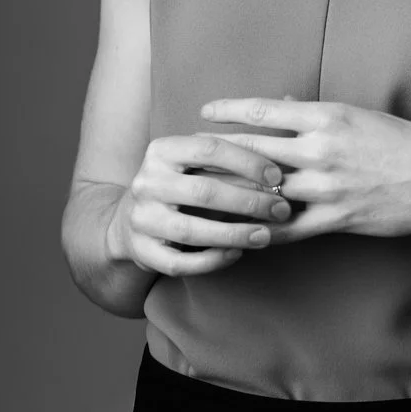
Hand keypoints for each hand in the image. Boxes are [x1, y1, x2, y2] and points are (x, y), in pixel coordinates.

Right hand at [106, 133, 293, 275]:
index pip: (209, 149)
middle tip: (282, 210)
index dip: (248, 162)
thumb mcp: (192, 163)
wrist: (128, 219)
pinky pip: (180, 262)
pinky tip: (237, 254)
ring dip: (235, 234)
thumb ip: (228, 160)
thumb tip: (282, 170)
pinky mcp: (141, 251)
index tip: (277, 177)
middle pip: (204, 192)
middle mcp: (146, 182)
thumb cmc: (178, 185)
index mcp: (161, 150)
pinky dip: (212, 261)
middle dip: (249, 202)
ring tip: (266, 236)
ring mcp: (141, 218)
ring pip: (192, 230)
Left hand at [197, 97, 410, 245]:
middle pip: (254, 150)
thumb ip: (318, 114)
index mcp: (329, 117)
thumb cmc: (407, 143)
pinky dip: (259, 229)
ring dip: (230, 193)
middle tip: (187, 153)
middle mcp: (322, 150)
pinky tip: (237, 231)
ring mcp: (326, 187)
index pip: (265, 110)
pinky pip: (286, 228)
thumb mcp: (363, 116)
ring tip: (200, 193)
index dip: (230, 111)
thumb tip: (280, 103)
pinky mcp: (334, 218)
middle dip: (218, 153)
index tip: (205, 111)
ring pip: (264, 190)